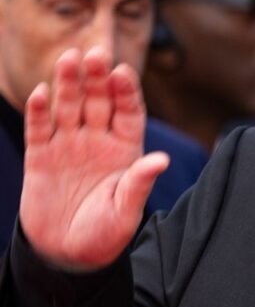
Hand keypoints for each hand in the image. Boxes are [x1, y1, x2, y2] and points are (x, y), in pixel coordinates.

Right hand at [19, 47, 168, 270]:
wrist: (68, 254)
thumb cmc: (106, 233)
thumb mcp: (126, 210)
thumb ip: (139, 183)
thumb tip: (162, 160)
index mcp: (125, 149)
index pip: (129, 112)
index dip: (126, 92)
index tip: (124, 72)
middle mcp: (98, 140)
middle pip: (98, 101)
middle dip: (97, 78)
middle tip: (97, 52)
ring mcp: (69, 146)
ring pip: (69, 107)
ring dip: (69, 83)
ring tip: (69, 58)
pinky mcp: (41, 157)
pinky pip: (40, 129)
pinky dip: (40, 111)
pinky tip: (41, 92)